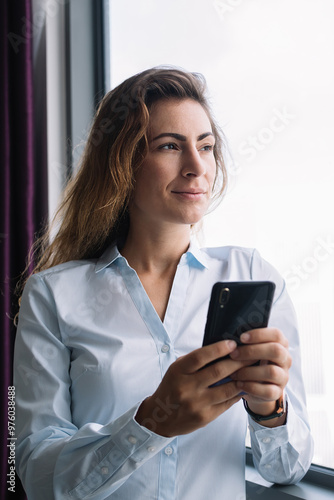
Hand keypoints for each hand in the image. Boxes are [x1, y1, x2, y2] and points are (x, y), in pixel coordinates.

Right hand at [135, 340, 251, 436]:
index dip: (219, 349)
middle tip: (251, 354)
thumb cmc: (172, 387)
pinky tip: (246, 386)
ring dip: (243, 378)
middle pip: (218, 371)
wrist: (160, 417)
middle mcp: (187, 387)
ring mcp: (197, 404)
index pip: (201, 356)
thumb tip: (221, 349)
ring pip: (227, 388)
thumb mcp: (177, 370)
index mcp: (179, 371)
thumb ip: (195, 361)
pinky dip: (238, 393)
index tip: (233, 343)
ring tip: (252, 370)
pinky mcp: (206, 417)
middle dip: (238, 361)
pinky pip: (227, 403)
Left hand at [229, 328, 290, 423]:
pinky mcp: (278, 392)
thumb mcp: (250, 350)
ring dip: (249, 371)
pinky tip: (239, 384)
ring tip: (233, 373)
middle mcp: (285, 359)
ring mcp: (283, 377)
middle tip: (233, 354)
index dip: (259, 334)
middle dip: (252, 351)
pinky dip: (251, 387)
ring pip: (272, 371)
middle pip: (276, 351)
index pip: (276, 335)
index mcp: (280, 344)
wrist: (254, 386)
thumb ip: (246, 343)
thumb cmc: (249, 362)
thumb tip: (230, 338)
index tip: (241, 338)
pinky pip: (268, 391)